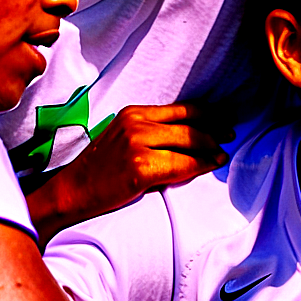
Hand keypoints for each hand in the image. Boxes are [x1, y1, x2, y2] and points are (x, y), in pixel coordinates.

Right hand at [29, 102, 231, 242]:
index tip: (224, 124)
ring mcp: (136, 145)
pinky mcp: (139, 168)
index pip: (182, 109)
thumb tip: (193, 136)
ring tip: (222, 156)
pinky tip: (210, 166)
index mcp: (134, 113)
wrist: (71, 191)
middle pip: (189, 126)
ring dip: (210, 150)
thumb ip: (153, 132)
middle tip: (229, 138)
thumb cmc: (101, 170)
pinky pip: (181, 166)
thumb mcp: (125, 138)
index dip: (208, 116)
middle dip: (215, 132)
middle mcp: (136, 123)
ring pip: (189, 144)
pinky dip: (200, 166)